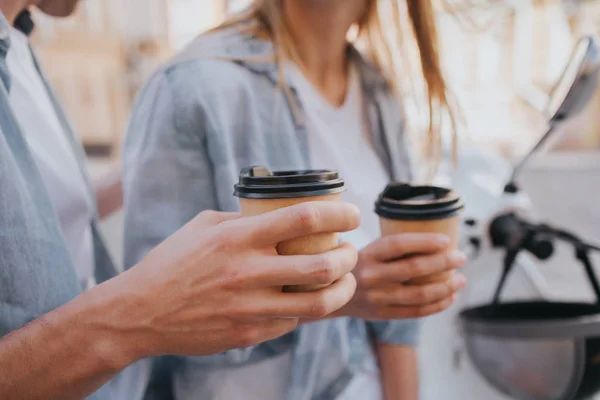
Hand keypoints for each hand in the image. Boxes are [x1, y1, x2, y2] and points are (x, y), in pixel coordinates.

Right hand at [98, 201, 359, 363]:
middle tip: (350, 251)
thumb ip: (244, 219)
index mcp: (239, 237)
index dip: (339, 215)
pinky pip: (292, 322)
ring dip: (342, 289)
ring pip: (319, 303)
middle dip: (349, 257)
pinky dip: (305, 308)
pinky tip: (304, 298)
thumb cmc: (173, 262)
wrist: (141, 312)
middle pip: (323, 265)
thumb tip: (280, 215)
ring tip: (343, 279)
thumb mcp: (205, 226)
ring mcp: (249, 307)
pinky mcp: (248, 334)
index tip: (353, 216)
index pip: (305, 218)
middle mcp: (248, 272)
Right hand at [339, 233, 466, 319]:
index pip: (400, 244)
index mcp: (369, 254)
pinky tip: (449, 297)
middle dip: (444, 262)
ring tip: (461, 281)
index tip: (447, 241)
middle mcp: (372, 275)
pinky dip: (436, 305)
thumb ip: (393, 249)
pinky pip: (416, 312)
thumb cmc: (360, 266)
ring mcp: (377, 297)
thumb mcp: (368, 251)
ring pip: (420, 294)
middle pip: (415, 268)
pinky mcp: (382, 314)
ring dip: (446, 287)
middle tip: (462, 257)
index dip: (425, 242)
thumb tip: (437, 241)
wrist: (331, 293)